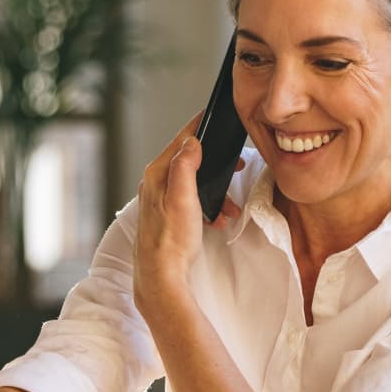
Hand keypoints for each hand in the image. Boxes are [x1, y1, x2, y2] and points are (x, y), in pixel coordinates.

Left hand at [133, 114, 242, 320]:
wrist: (162, 276)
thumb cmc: (172, 240)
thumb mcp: (183, 197)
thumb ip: (185, 165)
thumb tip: (192, 141)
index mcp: (157, 174)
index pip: (181, 140)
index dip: (200, 127)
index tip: (213, 115)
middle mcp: (155, 183)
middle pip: (189, 160)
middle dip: (215, 164)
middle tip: (236, 165)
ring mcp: (160, 199)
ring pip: (194, 182)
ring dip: (215, 191)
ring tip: (228, 207)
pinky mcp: (167, 214)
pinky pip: (193, 200)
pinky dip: (208, 205)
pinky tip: (217, 219)